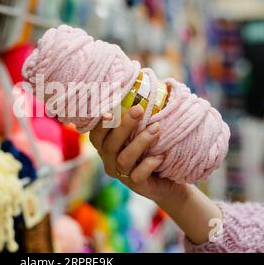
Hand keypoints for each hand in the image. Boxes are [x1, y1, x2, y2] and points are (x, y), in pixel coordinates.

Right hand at [90, 105, 222, 244]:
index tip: (110, 110)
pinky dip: (149, 164)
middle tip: (139, 109)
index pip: (96, 133)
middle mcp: (108, 160)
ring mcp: (120, 174)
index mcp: (105, 145)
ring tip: (156, 128)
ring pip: (123, 158)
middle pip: (109, 144)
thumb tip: (149, 79)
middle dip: (124, 126)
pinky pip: (138, 175)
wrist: (167, 181)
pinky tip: (161, 155)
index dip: (100, 123)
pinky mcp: (135, 185)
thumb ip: (138, 113)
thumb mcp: (142, 130)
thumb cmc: (151, 148)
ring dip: (140, 142)